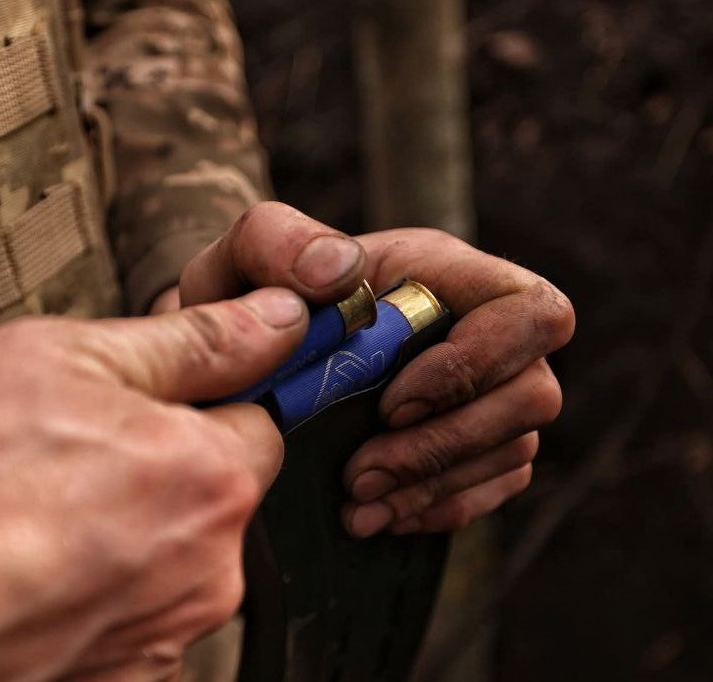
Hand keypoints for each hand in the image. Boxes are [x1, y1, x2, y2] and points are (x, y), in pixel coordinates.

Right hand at [0, 289, 306, 680]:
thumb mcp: (65, 358)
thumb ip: (192, 343)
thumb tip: (274, 320)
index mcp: (206, 480)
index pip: (260, 425)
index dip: (207, 400)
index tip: (157, 399)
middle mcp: (200, 575)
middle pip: (212, 500)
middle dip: (159, 467)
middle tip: (61, 449)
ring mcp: (151, 642)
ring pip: (164, 560)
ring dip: (117, 531)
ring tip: (22, 509)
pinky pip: (122, 617)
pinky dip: (83, 590)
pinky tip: (14, 565)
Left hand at [173, 202, 574, 536]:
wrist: (237, 359)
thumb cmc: (246, 299)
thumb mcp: (240, 260)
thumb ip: (275, 241)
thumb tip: (338, 270)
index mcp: (442, 272)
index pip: (526, 309)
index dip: (475, 365)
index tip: (391, 405)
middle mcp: (480, 329)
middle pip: (532, 395)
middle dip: (445, 446)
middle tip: (358, 475)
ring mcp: (486, 391)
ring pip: (514, 449)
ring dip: (435, 486)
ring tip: (356, 503)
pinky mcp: (475, 443)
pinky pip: (495, 486)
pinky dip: (439, 508)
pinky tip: (379, 515)